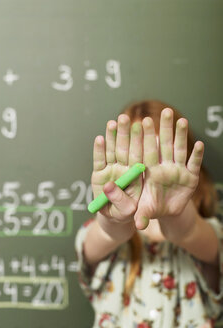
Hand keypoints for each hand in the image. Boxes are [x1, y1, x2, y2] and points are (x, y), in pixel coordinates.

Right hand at [91, 114, 142, 223]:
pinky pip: (99, 160)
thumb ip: (120, 200)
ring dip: (112, 137)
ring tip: (112, 123)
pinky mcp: (98, 173)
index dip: (138, 141)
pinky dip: (98, 150)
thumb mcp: (124, 211)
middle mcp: (124, 169)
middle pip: (125, 149)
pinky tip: (99, 138)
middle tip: (125, 117)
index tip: (139, 126)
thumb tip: (108, 186)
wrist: (113, 215)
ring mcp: (111, 169)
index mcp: (135, 175)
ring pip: (112, 150)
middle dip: (124, 133)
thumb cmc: (123, 212)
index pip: (138, 155)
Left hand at [134, 108, 203, 230]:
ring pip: (178, 150)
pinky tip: (199, 144)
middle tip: (165, 111)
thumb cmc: (150, 206)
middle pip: (163, 145)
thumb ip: (141, 215)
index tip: (142, 121)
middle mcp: (163, 167)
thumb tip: (138, 225)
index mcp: (148, 172)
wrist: (165, 210)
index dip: (145, 137)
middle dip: (164, 129)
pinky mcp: (190, 177)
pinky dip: (196, 155)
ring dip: (181, 136)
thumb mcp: (144, 211)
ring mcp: (177, 170)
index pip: (145, 152)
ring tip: (181, 120)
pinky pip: (193, 164)